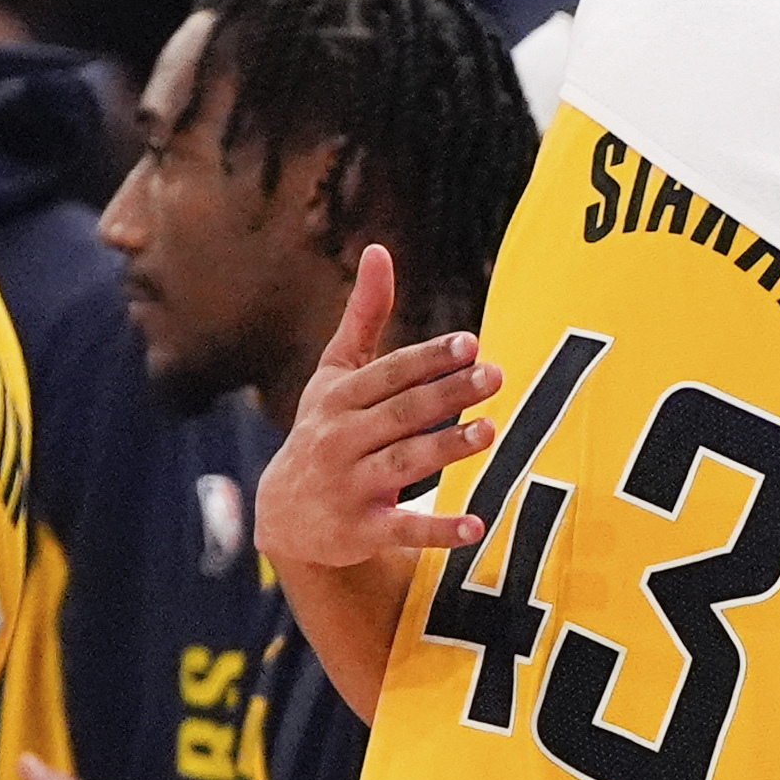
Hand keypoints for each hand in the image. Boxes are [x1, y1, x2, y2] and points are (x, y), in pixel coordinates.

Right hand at [254, 244, 502, 575]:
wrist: (283, 515)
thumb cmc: (323, 430)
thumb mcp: (334, 375)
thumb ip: (363, 318)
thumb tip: (379, 248)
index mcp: (338, 398)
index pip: (389, 374)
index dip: (429, 359)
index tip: (472, 343)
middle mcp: (340, 439)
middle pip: (401, 414)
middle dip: (447, 394)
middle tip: (497, 376)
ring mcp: (349, 486)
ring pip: (404, 464)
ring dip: (446, 449)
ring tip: (490, 431)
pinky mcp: (360, 531)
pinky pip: (403, 529)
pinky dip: (437, 529)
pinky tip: (476, 526)